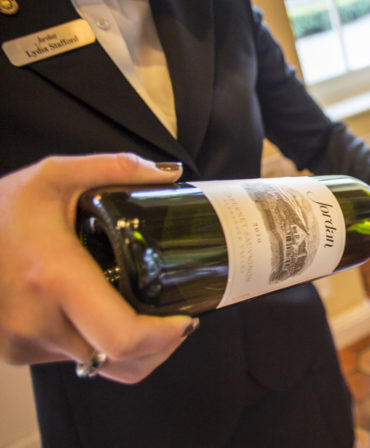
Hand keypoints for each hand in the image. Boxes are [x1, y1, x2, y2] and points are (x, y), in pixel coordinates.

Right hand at [0, 154, 197, 383]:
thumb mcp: (52, 176)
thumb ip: (113, 168)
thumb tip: (169, 175)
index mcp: (56, 279)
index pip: (124, 337)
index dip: (165, 338)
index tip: (186, 319)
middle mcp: (40, 321)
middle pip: (121, 363)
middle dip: (160, 348)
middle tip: (176, 323)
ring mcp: (26, 343)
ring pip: (99, 365)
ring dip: (129, 349)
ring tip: (143, 317)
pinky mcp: (18, 352)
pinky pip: (73, 358)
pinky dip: (95, 344)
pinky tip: (101, 316)